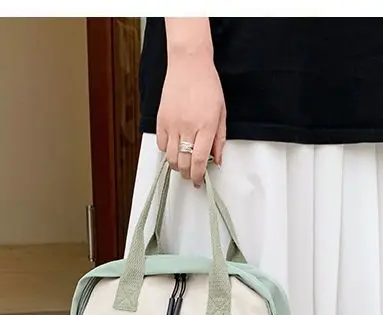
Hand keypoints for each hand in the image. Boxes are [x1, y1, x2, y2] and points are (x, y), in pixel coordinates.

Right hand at [156, 52, 226, 186]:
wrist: (189, 65)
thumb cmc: (207, 86)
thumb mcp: (221, 113)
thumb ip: (219, 139)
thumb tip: (216, 160)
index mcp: (205, 126)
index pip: (199, 161)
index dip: (197, 176)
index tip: (198, 182)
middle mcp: (187, 127)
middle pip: (183, 163)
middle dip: (187, 174)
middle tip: (191, 176)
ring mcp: (172, 124)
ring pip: (171, 158)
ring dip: (177, 166)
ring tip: (183, 165)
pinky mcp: (161, 120)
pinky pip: (161, 145)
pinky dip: (168, 152)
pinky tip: (175, 149)